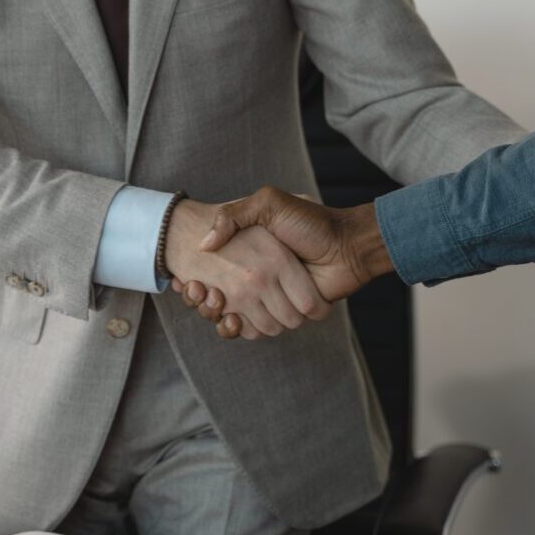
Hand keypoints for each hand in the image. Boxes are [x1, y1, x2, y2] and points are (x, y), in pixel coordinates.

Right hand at [164, 199, 330, 339]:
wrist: (347, 245)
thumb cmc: (312, 223)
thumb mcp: (270, 204)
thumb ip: (235, 215)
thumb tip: (204, 244)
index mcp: (251, 256)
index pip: (210, 274)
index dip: (196, 282)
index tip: (186, 280)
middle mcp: (258, 279)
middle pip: (216, 301)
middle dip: (204, 300)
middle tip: (196, 289)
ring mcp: (270, 298)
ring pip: (231, 318)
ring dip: (215, 314)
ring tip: (211, 298)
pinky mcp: (283, 315)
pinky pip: (252, 330)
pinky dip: (237, 329)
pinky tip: (228, 316)